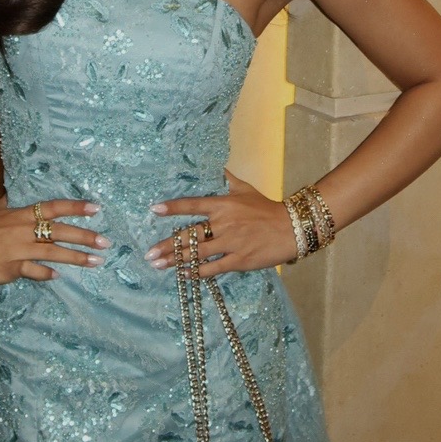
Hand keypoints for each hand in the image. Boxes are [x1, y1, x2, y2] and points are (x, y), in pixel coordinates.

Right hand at [0, 196, 110, 283]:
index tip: (96, 208)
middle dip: (84, 236)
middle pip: (59, 231)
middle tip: (105, 241)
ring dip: (75, 258)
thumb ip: (10, 202)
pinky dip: (46, 274)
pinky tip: (57, 277)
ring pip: (52, 253)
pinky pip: (33, 271)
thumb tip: (17, 192)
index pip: (52, 207)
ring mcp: (17, 251)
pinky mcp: (10, 268)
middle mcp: (22, 230)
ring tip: (95, 262)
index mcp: (20, 214)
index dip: (75, 207)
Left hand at [144, 170, 296, 276]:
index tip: (154, 209)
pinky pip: (213, 268)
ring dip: (176, 260)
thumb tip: (219, 167)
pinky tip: (185, 274)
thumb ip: (229, 180)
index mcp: (223, 205)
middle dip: (167, 245)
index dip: (173, 207)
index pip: (192, 205)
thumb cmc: (267, 208)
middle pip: (189, 235)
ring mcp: (230, 243)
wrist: (292, 228)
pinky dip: (198, 272)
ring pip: (197, 253)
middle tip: (149, 253)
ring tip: (158, 265)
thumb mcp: (246, 189)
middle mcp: (223, 224)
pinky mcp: (239, 260)